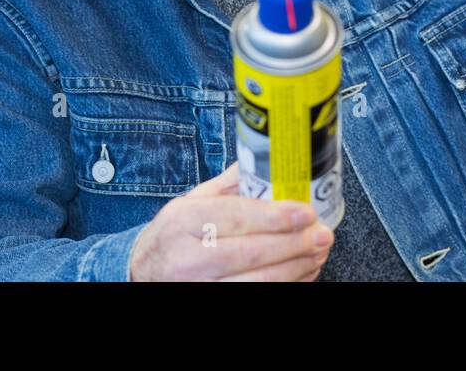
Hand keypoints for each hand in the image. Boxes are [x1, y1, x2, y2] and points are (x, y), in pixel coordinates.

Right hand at [128, 161, 334, 280]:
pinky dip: (286, 286)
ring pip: (258, 283)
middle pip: (252, 253)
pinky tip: (301, 274)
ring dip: (296, 269)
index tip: (306, 212)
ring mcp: (196, 288)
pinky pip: (256, 299)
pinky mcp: (209, 305)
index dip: (276, 216)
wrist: (143, 274)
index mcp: (182, 221)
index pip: (236, 217)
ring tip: (317, 254)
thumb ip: (230, 184)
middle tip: (322, 234)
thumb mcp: (192, 202)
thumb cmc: (174, 236)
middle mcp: (185, 258)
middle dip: (295, 244)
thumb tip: (270, 160)